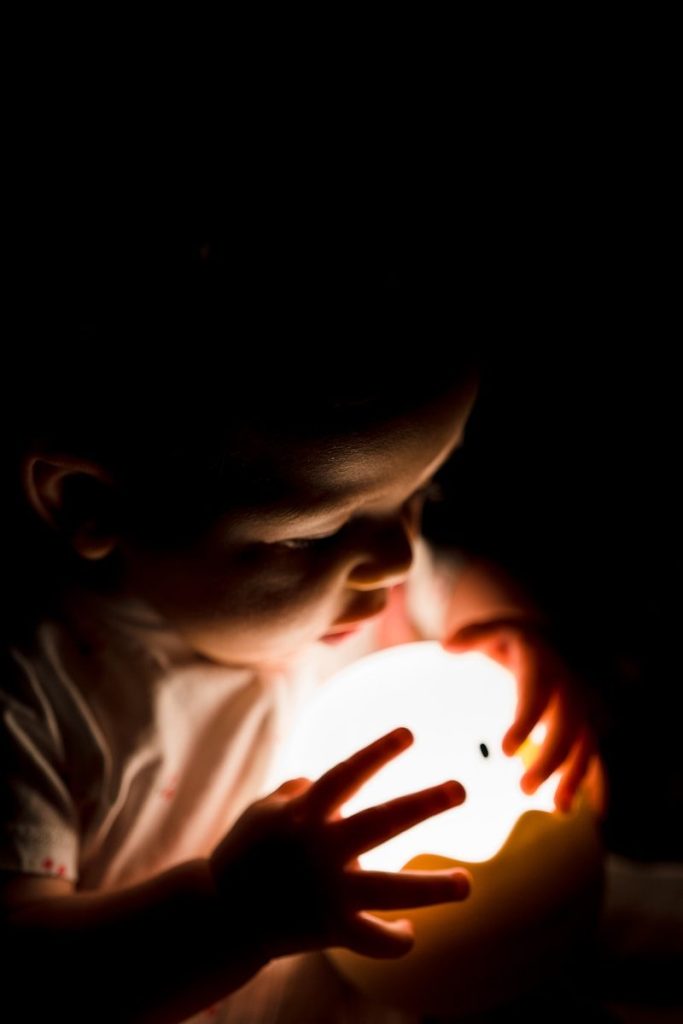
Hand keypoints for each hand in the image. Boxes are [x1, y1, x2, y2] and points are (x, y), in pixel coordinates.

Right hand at [209, 727, 469, 961]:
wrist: (218, 915)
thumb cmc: (244, 853)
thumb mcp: (262, 811)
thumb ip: (297, 791)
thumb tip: (320, 781)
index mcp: (303, 815)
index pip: (346, 774)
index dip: (377, 752)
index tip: (409, 734)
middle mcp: (320, 849)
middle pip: (381, 823)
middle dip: (424, 804)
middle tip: (460, 789)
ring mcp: (328, 892)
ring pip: (390, 890)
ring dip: (433, 888)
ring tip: (468, 883)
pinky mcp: (330, 930)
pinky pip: (373, 940)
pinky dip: (394, 938)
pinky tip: (408, 928)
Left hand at [443, 618, 599, 813]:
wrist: (541, 640)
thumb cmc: (506, 641)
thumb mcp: (489, 631)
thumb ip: (470, 637)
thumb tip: (447, 647)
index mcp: (542, 663)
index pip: (536, 693)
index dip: (526, 721)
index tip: (506, 751)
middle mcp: (568, 685)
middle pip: (567, 725)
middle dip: (551, 758)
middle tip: (524, 788)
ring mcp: (580, 706)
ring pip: (586, 742)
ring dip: (575, 775)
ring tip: (557, 807)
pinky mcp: (584, 724)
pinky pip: (592, 753)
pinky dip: (591, 781)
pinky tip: (582, 809)